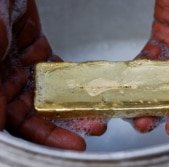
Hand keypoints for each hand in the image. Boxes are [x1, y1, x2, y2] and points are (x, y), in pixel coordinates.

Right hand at [0, 0, 105, 149]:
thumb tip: (0, 124)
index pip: (18, 123)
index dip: (44, 136)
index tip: (70, 144)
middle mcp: (6, 83)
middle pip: (37, 115)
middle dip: (65, 126)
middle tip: (90, 132)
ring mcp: (24, 69)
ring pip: (51, 97)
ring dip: (74, 106)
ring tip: (97, 115)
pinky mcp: (39, 55)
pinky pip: (58, 74)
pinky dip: (73, 84)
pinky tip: (88, 92)